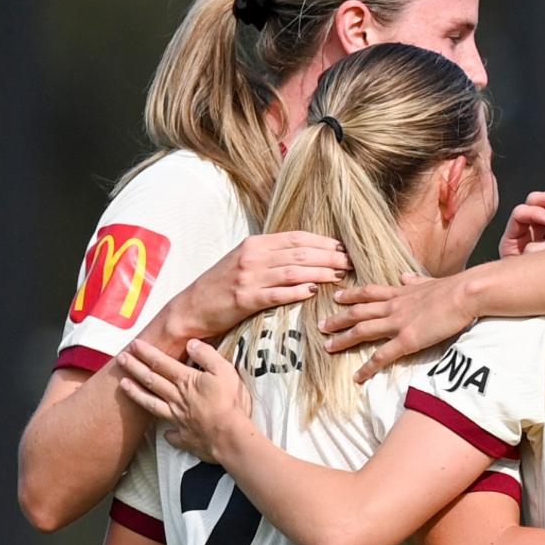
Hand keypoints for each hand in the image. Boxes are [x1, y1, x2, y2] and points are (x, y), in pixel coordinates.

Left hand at [117, 339, 256, 462]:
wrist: (230, 437)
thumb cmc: (230, 403)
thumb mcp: (224, 371)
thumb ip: (207, 355)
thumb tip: (191, 344)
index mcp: (186, 381)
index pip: (162, 363)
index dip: (147, 353)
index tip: (134, 344)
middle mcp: (177, 398)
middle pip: (151, 380)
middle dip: (135, 368)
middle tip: (120, 358)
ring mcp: (178, 418)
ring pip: (152, 403)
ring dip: (136, 393)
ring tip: (123, 385)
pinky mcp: (186, 437)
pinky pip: (173, 435)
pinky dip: (168, 434)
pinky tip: (165, 433)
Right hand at [154, 231, 349, 345]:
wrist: (192, 306)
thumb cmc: (223, 285)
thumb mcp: (245, 262)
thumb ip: (272, 256)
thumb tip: (305, 255)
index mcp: (255, 244)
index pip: (296, 238)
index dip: (323, 242)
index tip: (344, 247)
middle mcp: (252, 256)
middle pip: (299, 252)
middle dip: (329, 256)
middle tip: (351, 262)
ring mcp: (248, 277)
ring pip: (293, 271)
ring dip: (320, 272)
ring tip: (341, 276)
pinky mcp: (245, 298)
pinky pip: (277, 293)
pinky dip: (296, 291)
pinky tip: (314, 291)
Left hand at [323, 272, 475, 381]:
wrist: (465, 294)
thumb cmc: (454, 288)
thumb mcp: (430, 280)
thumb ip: (415, 281)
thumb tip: (405, 276)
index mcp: (400, 293)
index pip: (369, 292)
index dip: (351, 295)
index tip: (336, 297)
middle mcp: (393, 307)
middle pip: (358, 312)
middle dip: (337, 319)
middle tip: (320, 326)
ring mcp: (398, 323)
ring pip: (362, 330)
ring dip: (343, 339)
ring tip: (327, 347)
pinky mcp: (407, 340)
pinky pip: (382, 356)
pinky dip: (367, 367)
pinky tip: (357, 377)